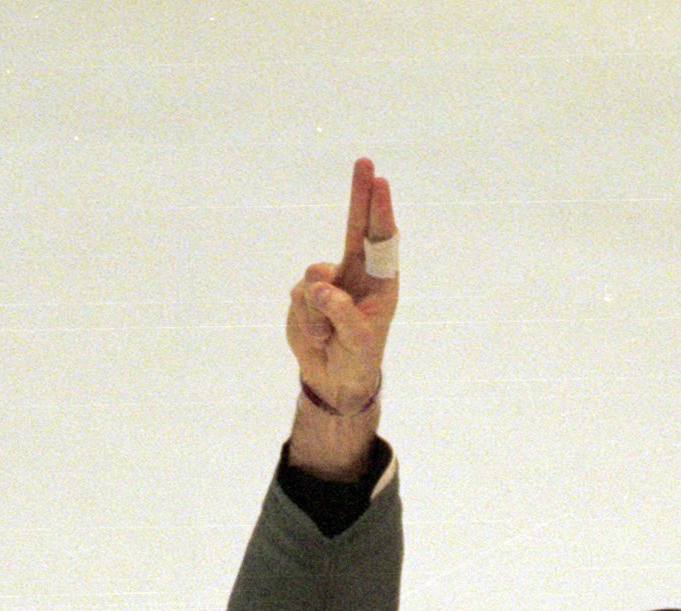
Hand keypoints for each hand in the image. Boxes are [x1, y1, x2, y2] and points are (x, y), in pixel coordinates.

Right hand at [285, 157, 398, 477]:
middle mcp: (357, 272)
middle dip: (360, 194)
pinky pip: (298, 297)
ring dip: (318, 312)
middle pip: (356, 226)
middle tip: (365, 162)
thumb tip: (321, 288)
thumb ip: (343, 312)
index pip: (381, 239)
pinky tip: (317, 337)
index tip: (380, 183)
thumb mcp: (358, 340)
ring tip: (328, 336)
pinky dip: (306, 321)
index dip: (379, 211)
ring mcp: (329, 280)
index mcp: (381, 280)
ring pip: (314, 277)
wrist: (333, 378)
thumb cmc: (358, 357)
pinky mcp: (304, 293)